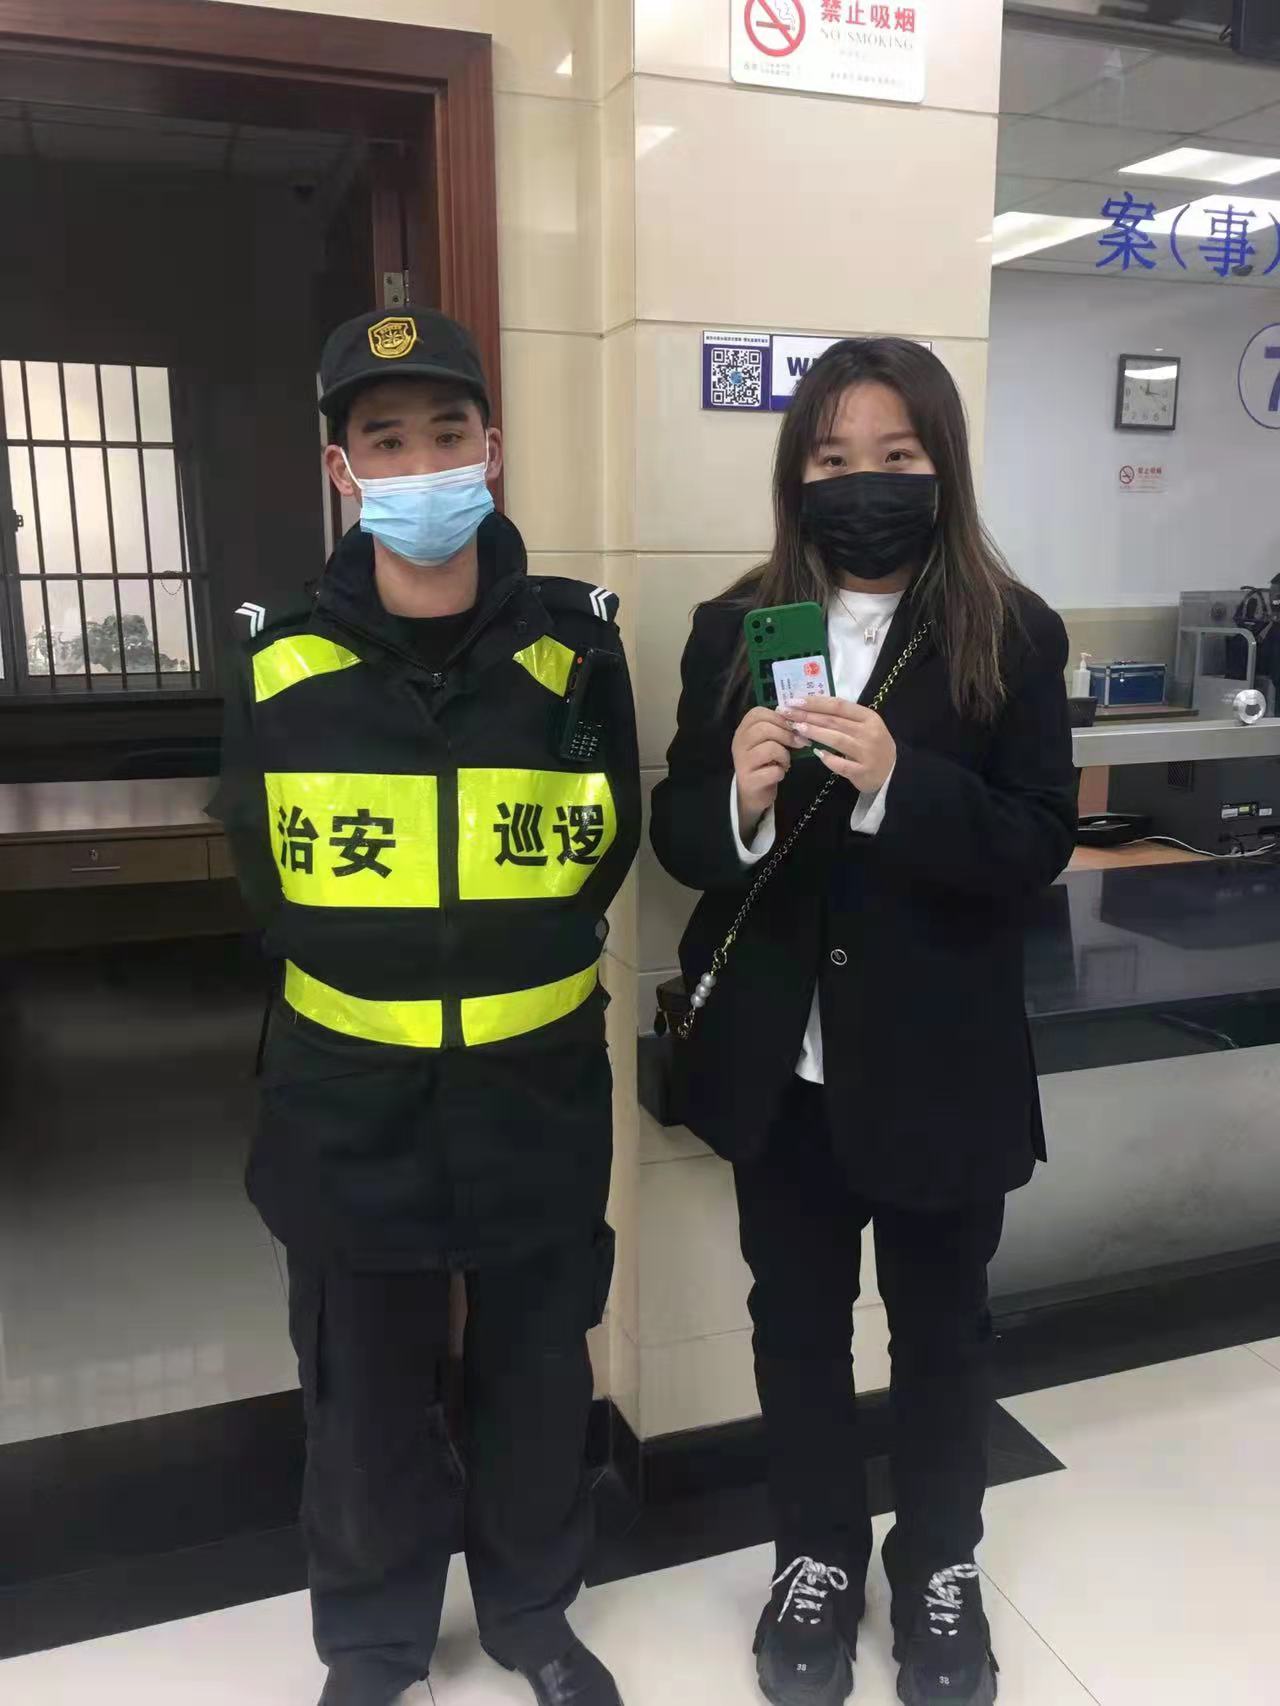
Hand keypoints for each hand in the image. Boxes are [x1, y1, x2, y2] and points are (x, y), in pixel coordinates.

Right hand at [731, 706, 804, 834]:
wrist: (753, 793)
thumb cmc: (763, 763)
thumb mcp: (767, 742)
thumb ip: (777, 729)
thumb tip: (798, 721)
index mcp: (743, 730)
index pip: (758, 713)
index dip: (779, 718)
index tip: (792, 727)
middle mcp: (739, 744)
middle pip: (764, 728)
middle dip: (787, 735)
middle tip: (798, 744)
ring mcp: (742, 763)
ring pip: (770, 748)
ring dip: (784, 755)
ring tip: (785, 762)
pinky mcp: (749, 781)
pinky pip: (773, 771)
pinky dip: (781, 772)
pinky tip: (779, 774)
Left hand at [781, 697, 895, 792]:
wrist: (894, 773)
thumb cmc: (873, 747)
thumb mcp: (864, 727)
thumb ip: (842, 719)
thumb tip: (810, 709)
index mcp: (868, 716)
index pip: (838, 705)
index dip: (815, 702)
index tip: (794, 701)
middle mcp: (868, 732)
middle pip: (834, 721)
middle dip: (807, 716)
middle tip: (786, 713)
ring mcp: (867, 752)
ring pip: (837, 739)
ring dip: (815, 733)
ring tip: (796, 728)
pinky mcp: (864, 771)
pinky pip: (843, 765)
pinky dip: (829, 759)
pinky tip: (816, 753)